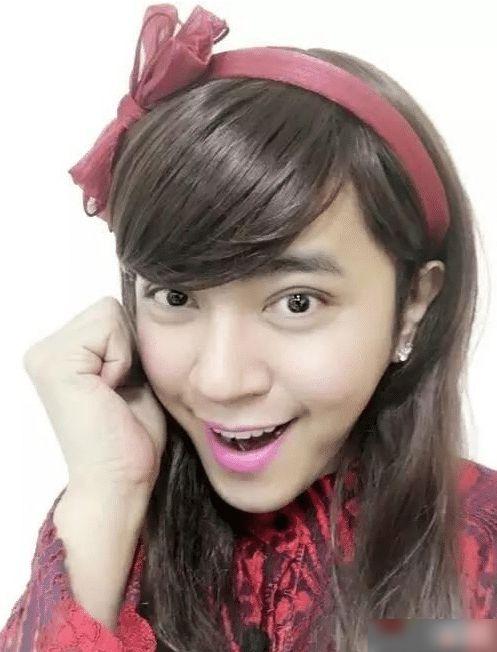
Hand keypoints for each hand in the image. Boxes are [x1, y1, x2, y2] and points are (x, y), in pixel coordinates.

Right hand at [23, 296, 166, 490]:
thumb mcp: (131, 376)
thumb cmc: (130, 437)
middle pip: (111, 308)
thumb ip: (123, 342)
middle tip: (120, 392)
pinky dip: (123, 360)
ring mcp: (45, 355)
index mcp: (59, 353)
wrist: (119, 481)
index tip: (123, 387)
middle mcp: (44, 351)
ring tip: (114, 393)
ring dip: (126, 354)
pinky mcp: (56, 362)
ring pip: (111, 312)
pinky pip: (110, 327)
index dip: (132, 347)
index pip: (111, 312)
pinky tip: (109, 393)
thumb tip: (139, 305)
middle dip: (129, 348)